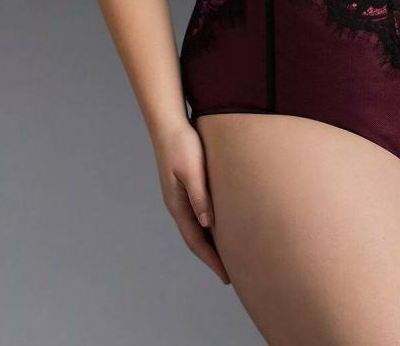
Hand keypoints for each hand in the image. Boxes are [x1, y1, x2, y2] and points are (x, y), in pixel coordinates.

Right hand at [152, 121, 231, 283]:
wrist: (169, 124)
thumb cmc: (182, 144)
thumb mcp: (192, 170)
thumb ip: (200, 196)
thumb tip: (208, 224)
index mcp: (177, 205)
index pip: (196, 241)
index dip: (211, 260)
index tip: (226, 276)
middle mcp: (178, 205)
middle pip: (196, 239)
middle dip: (211, 258)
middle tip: (230, 275)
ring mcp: (181, 197)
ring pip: (197, 227)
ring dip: (210, 243)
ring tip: (227, 256)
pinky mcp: (186, 187)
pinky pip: (199, 214)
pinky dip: (209, 226)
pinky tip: (220, 226)